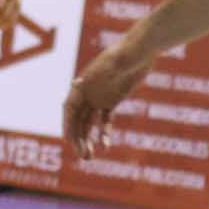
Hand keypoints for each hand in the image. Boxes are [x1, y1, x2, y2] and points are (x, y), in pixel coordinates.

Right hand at [65, 34, 151, 152]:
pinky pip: (104, 121)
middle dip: (77, 138)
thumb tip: (101, 71)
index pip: (69, 108)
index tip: (68, 140)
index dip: (67, 124)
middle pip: (77, 119)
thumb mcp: (119, 61)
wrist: (141, 50)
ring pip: (87, 123)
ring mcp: (98, 96)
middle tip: (83, 156)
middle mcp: (87, 92)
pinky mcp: (111, 100)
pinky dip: (103, 134)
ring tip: (89, 157)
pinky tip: (105, 146)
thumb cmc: (128, 53)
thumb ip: (111, 67)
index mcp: (83, 84)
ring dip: (86, 139)